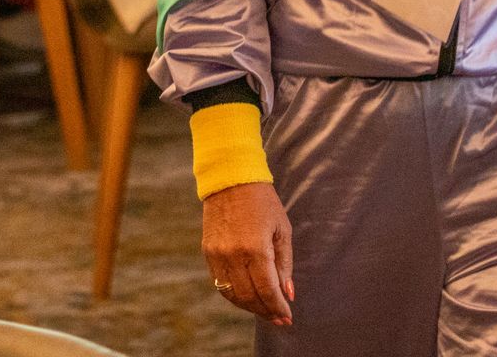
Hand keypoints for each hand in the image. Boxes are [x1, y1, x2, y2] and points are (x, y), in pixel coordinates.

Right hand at [202, 182, 293, 324]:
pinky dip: (235, 295)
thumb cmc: (262, 202)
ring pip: (233, 295)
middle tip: (279, 318)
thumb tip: (288, 294)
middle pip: (249, 298)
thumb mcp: (282, 230)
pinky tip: (248, 296)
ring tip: (265, 309)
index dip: (278, 308)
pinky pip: (220, 284)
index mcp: (255, 248)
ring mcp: (217, 255)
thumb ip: (284, 265)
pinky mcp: (208, 252)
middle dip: (266, 311)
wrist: (230, 178)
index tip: (288, 317)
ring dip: (250, 307)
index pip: (267, 290)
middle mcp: (233, 255)